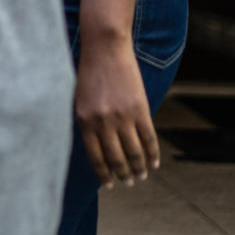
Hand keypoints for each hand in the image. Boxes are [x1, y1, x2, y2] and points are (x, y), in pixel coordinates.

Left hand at [75, 31, 157, 188]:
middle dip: (123, 174)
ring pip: (134, 152)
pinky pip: (149, 138)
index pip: (95, 157)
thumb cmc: (89, 75)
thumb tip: (98, 149)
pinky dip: (153, 153)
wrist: (105, 49)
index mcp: (84, 121)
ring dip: (139, 168)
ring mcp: (123, 117)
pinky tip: (154, 163)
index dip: (104, 174)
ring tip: (141, 176)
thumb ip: (87, 124)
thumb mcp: (79, 101)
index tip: (109, 185)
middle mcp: (103, 122)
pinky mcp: (140, 109)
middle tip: (129, 183)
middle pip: (116, 158)